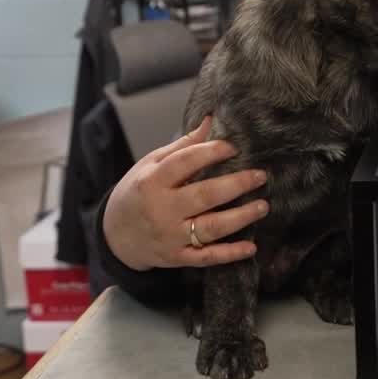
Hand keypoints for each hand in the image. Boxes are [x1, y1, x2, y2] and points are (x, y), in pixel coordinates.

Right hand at [103, 115, 269, 270]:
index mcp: (153, 182)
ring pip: (211, 228)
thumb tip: (211, 121)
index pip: (186, 163)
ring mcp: (170, 236)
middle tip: (260, 176)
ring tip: (263, 206)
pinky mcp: (177, 257)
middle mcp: (162, 210)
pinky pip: (207, 257)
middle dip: (236, 185)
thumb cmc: (137, 193)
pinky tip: (251, 247)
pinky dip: (230, 254)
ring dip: (240, 217)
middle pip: (205, 195)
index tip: (234, 147)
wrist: (115, 235)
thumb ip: (183, 147)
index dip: (212, 152)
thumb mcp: (150, 165)